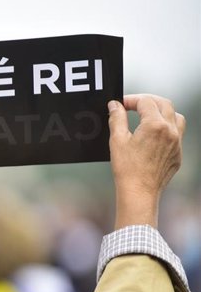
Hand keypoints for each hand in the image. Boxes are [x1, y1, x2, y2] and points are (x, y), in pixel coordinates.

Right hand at [108, 94, 184, 228]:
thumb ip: (117, 118)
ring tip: (148, 116)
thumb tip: (115, 105)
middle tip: (133, 105)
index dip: (131, 100)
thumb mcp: (117, 140)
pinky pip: (177, 133)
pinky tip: (153, 135)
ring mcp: (177, 142)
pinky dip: (167, 128)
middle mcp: (170, 131)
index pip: (146, 101)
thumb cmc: (127, 169)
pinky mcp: (178, 153)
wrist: (139, 192)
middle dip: (147, 101)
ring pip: (176, 116)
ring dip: (162, 111)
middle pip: (164, 104)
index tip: (121, 104)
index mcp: (155, 125)